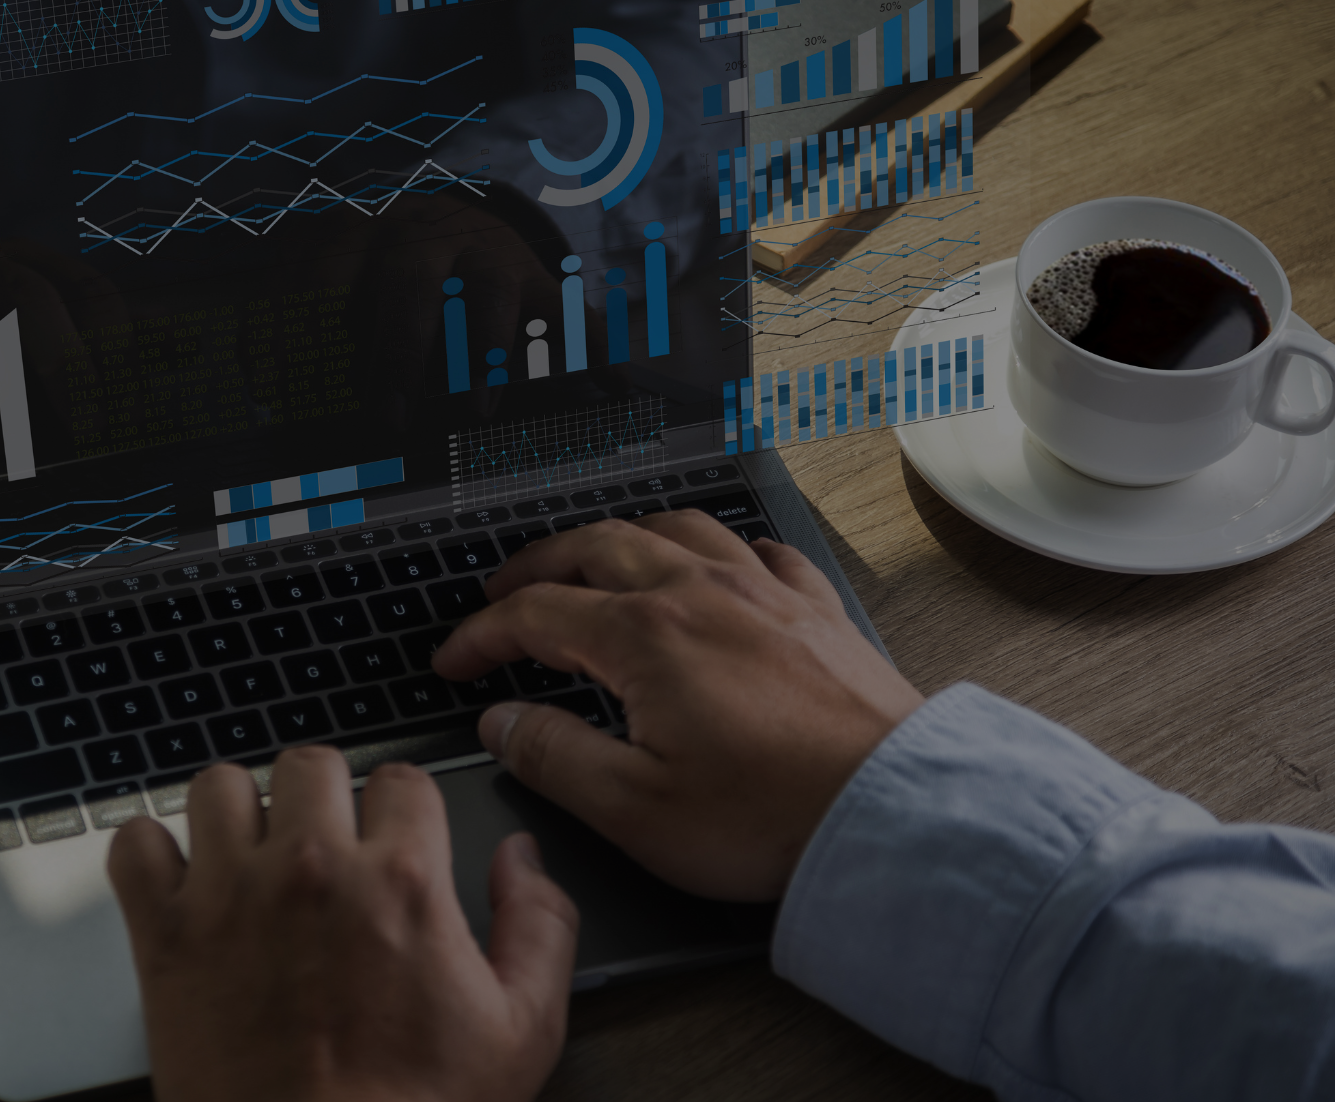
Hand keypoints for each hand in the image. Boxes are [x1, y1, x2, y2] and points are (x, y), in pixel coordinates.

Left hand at [107, 747, 578, 1101]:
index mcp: (402, 880)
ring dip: (237, 812)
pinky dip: (152, 854)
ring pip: (218, 785)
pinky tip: (182, 884)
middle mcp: (312, 868)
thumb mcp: (523, 1031)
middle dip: (322, 797)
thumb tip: (521, 856)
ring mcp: (228, 895)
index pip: (401, 779)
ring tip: (252, 855)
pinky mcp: (162, 935)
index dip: (401, 811)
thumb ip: (541, 926)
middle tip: (324, 847)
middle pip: (309, 764)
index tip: (391, 842)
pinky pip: (135, 843)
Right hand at [433, 514, 925, 901]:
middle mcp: (700, 594)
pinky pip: (762, 550)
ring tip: (596, 557)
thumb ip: (553, 757)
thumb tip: (502, 722)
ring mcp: (764, 594)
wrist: (893, 814)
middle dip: (537, 564)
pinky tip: (722, 562)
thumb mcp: (633, 808)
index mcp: (645, 637)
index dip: (481, 635)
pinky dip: (724, 547)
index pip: (535, 613)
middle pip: (596, 547)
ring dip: (621, 537)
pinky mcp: (817, 612)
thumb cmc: (772, 818)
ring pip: (675, 529)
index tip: (456, 661)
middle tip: (504, 590)